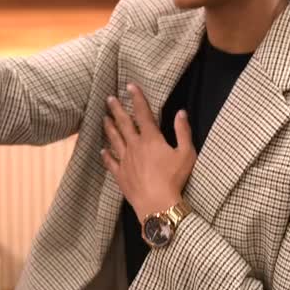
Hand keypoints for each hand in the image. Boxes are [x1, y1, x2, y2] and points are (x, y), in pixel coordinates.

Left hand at [101, 84, 196, 222]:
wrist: (158, 204)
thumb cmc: (174, 178)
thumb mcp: (186, 153)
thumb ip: (183, 131)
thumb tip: (181, 112)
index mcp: (151, 139)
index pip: (143, 114)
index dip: (137, 98)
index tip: (130, 86)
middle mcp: (135, 146)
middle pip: (124, 124)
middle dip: (116, 109)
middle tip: (109, 98)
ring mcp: (125, 161)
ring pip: (114, 139)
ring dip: (109, 127)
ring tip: (103, 118)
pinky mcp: (121, 175)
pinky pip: (111, 162)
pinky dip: (106, 155)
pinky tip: (102, 150)